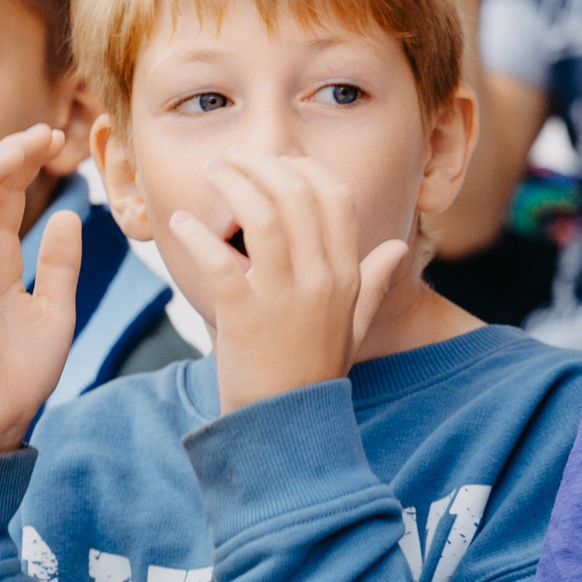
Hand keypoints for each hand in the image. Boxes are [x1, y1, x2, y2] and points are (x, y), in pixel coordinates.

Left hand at [166, 151, 413, 412]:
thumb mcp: (353, 326)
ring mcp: (284, 298)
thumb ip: (374, 283)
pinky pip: (221, 262)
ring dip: (234, 186)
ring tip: (211, 171)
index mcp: (346, 275)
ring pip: (264, 218)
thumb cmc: (315, 372)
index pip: (336, 199)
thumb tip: (399, 248)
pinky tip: (182, 222)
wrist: (285, 425)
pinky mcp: (245, 317)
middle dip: (263, 165)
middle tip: (233, 155)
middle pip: (297, 197)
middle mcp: (320, 280)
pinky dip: (198, 236)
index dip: (307, 169)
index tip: (279, 159)